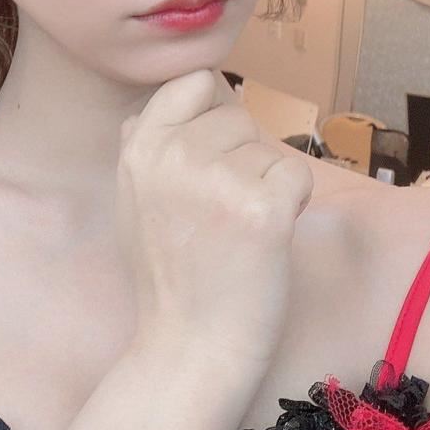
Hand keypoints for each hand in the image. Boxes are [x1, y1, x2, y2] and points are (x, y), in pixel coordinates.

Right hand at [116, 69, 312, 378]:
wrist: (189, 348)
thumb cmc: (168, 276)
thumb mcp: (131, 198)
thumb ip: (145, 146)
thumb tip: (161, 102)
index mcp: (140, 147)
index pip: (193, 81)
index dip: (213, 109)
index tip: (216, 148)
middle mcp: (176, 155)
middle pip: (237, 115)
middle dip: (242, 155)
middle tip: (222, 209)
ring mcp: (220, 180)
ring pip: (268, 148)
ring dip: (266, 182)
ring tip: (239, 228)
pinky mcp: (264, 209)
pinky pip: (297, 176)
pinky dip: (293, 203)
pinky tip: (266, 237)